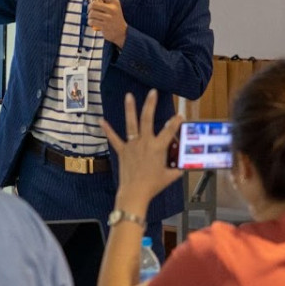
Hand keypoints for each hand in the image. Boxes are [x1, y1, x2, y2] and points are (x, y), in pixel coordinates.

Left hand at [88, 0, 127, 46]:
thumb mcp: (115, 6)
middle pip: (93, 4)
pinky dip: (90, 22)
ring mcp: (109, 17)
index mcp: (114, 1)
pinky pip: (92, 21)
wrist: (121, 32)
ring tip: (93, 17)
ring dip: (89, 16)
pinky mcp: (105, 25)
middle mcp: (112, 9)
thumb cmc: (115, 17)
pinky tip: (93, 22)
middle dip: (89, 7)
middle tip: (90, 10)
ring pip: (91, 13)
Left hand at [101, 90, 182, 210]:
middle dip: (150, 104)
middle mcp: (145, 142)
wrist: (135, 192)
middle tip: (153, 92)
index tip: (180, 114)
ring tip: (129, 96)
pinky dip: (108, 130)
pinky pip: (114, 139)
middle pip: (148, 119)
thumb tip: (182, 165)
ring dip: (130, 109)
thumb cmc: (153, 185)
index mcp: (158, 147)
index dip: (176, 122)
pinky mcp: (122, 151)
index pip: (170, 131)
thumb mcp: (170, 176)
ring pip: (131, 123)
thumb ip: (177, 168)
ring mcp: (132, 145)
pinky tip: (102, 121)